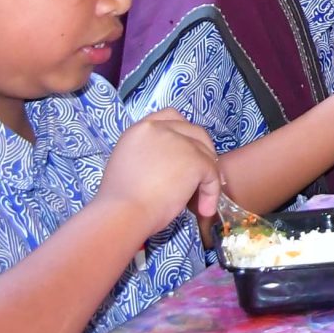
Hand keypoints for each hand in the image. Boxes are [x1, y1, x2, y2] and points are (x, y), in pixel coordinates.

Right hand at [96, 110, 225, 231]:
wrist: (122, 215)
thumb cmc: (121, 201)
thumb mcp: (129, 164)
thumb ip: (149, 153)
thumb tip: (173, 161)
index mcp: (140, 129)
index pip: (170, 117)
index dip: (183, 133)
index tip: (187, 152)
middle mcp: (160, 128)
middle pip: (194, 131)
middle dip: (202, 152)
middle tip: (202, 176)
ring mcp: (179, 142)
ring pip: (206, 154)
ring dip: (207, 175)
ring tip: (200, 199)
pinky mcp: (194, 160)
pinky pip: (213, 174)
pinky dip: (211, 192)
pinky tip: (205, 209)